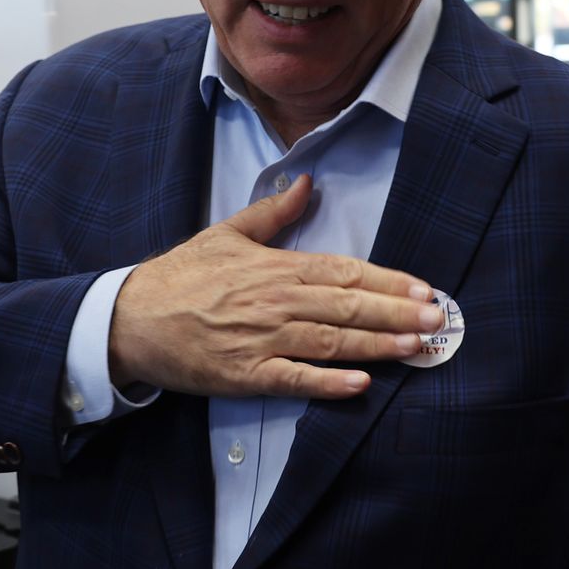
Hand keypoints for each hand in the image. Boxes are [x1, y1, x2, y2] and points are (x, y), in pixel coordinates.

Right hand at [107, 174, 441, 397]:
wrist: (130, 318)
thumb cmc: (179, 277)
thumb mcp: (225, 233)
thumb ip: (271, 212)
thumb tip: (306, 184)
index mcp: (274, 267)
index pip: (344, 271)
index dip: (388, 281)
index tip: (424, 289)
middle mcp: (274, 301)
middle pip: (347, 305)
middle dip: (397, 313)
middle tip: (438, 319)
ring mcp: (261, 339)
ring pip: (330, 341)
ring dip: (377, 345)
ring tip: (416, 347)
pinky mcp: (245, 374)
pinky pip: (293, 379)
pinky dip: (327, 383)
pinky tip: (359, 384)